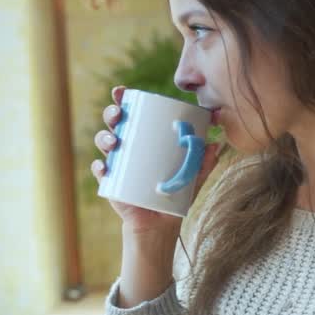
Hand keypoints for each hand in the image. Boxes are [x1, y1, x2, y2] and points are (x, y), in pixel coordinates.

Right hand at [91, 85, 221, 234]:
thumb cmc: (175, 195)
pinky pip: (100, 172)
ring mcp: (117, 164)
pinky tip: (104, 167)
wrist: (161, 223)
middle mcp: (127, 147)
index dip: (123, 99)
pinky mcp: (111, 183)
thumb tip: (215, 144)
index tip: (122, 91)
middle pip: (114, 123)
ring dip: (104, 138)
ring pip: (104, 144)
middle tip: (119, 114)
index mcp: (143, 138)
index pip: (132, 114)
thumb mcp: (192, 177)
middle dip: (112, 114)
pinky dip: (99, 168)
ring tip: (114, 142)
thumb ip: (203, 162)